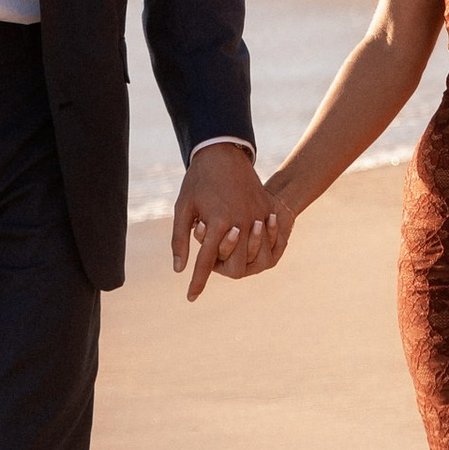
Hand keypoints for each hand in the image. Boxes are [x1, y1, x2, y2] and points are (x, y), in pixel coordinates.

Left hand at [170, 142, 286, 299]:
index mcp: (217, 222)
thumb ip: (180, 239)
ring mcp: (256, 216)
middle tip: (214, 263)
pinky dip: (263, 247)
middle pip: (235, 265)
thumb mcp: (184, 207)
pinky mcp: (266, 209)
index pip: (205, 261)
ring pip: (257, 256)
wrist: (224, 153)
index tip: (191, 297)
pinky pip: (269, 239)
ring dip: (246, 261)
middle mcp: (240, 222)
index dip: (197, 281)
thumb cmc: (199, 181)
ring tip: (236, 259)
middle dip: (224, 270)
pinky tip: (254, 247)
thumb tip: (179, 269)